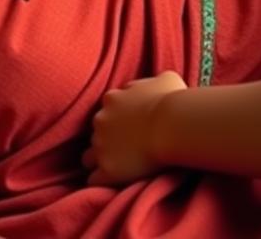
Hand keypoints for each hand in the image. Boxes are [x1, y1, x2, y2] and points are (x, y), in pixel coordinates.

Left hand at [83, 71, 187, 185]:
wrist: (171, 125)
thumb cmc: (171, 101)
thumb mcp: (166, 79)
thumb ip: (152, 82)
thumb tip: (154, 86)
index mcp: (112, 99)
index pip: (106, 111)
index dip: (117, 120)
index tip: (130, 128)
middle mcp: (101, 120)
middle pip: (96, 133)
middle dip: (108, 140)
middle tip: (127, 147)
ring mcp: (101, 146)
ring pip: (89, 157)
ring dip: (101, 161)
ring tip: (119, 167)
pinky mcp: (106, 169)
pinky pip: (94, 180)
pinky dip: (103, 181)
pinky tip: (115, 182)